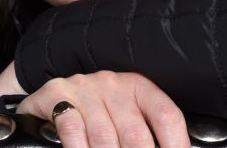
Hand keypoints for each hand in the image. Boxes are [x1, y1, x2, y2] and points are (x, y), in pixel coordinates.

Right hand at [16, 70, 189, 147]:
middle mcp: (113, 83)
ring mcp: (85, 87)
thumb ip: (143, 134)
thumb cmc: (96, 111)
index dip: (176, 144)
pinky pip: (72, 129)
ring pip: (104, 137)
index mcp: (138, 87)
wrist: (50, 96)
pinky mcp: (57, 94)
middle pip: (136, 134)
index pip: (166, 116)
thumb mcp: (123, 115)